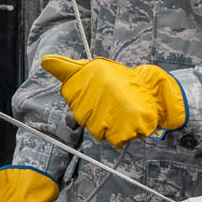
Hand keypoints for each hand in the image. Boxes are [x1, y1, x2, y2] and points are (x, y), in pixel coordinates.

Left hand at [42, 55, 186, 146]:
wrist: (156, 91)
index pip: (73, 98)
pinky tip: (129, 120)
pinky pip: (115, 140)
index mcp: (89, 74)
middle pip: (83, 118)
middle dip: (97, 114)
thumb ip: (68, 69)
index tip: (96, 94)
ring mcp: (110, 113)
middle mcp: (97, 92)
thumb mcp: (94, 70)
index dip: (84, 99)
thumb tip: (45, 60)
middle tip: (113, 102)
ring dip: (110, 125)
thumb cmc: (123, 82)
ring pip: (98, 131)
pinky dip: (123, 133)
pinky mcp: (123, 130)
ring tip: (122, 110)